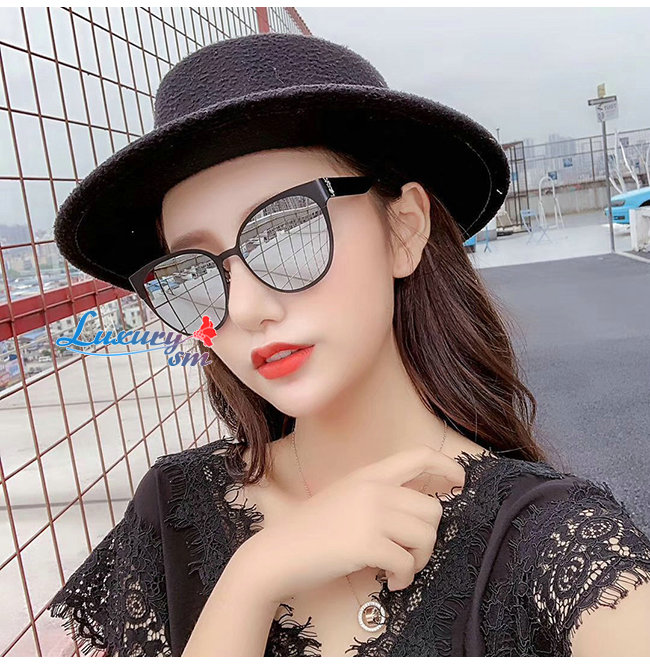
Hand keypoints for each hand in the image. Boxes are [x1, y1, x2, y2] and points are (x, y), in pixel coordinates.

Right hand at [241, 444, 464, 603]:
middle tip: (412, 554)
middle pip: (433, 507)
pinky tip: (391, 582)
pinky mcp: (367, 543)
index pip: (419, 456)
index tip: (460, 482)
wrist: (279, 552)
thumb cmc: (312, 529)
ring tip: (399, 570)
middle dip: (430, 537)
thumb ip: (380, 495)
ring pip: (426, 535)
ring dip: (419, 560)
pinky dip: (405, 578)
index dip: (448, 466)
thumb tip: (417, 508)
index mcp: (369, 474)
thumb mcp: (347, 498)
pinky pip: (407, 562)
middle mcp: (374, 489)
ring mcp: (370, 514)